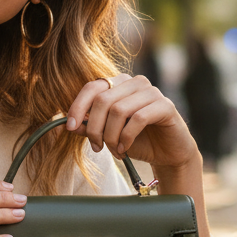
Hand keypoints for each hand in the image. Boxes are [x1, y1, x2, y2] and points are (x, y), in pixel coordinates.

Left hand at [64, 74, 200, 172]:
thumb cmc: (137, 141)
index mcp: (119, 84)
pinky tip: (125, 148)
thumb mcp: (107, 134)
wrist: (167, 154)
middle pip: (103, 100)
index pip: (92, 88)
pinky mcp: (165, 105)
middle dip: (95, 128)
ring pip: (119, 110)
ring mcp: (152, 92)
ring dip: (111, 136)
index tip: (70, 127)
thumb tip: (68, 124)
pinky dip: (126, 137)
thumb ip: (89, 127)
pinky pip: (138, 118)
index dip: (78, 107)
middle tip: (96, 147)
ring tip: (114, 150)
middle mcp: (135, 82)